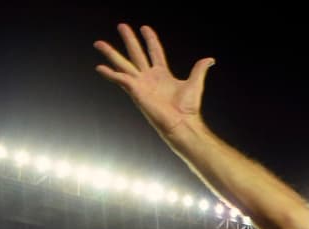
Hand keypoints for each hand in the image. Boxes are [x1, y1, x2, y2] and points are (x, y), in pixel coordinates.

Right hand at [95, 24, 213, 139]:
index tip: (144, 28)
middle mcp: (149, 77)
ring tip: (99, 43)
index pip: (154, 52)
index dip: (150, 40)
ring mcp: (141, 84)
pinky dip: (110, 74)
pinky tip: (100, 67)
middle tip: (122, 26)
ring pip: (123, 64)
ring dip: (111, 53)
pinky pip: (120, 80)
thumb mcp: (195, 83)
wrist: (183, 123)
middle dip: (130, 39)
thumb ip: (199, 69)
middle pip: (136, 53)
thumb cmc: (187, 109)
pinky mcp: (135, 91)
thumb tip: (209, 59)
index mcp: (162, 74)